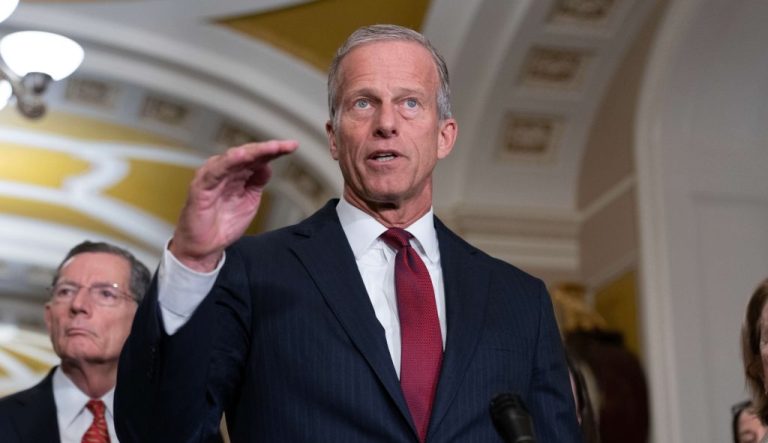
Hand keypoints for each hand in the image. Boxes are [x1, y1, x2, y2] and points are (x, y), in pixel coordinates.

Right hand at [170, 140, 298, 270]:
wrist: (205, 246)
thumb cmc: (224, 222)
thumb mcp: (249, 200)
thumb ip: (257, 181)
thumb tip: (268, 165)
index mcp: (237, 173)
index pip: (257, 157)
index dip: (274, 151)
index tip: (293, 146)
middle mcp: (224, 170)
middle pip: (248, 153)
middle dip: (267, 149)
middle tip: (285, 146)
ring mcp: (212, 176)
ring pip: (234, 158)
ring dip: (253, 152)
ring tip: (271, 148)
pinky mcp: (200, 187)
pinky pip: (215, 171)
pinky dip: (229, 162)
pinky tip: (242, 156)